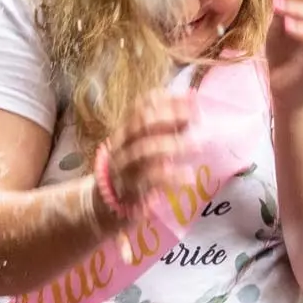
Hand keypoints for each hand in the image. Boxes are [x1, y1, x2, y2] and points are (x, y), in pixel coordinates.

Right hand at [96, 91, 195, 219]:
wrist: (105, 204)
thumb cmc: (132, 170)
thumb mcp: (143, 146)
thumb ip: (164, 129)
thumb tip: (193, 109)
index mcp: (126, 130)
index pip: (141, 107)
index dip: (166, 100)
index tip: (191, 99)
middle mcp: (122, 145)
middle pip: (141, 124)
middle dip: (169, 117)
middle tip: (195, 119)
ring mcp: (123, 167)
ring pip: (143, 150)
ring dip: (172, 145)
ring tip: (197, 146)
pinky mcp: (130, 190)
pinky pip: (149, 180)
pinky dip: (171, 177)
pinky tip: (188, 176)